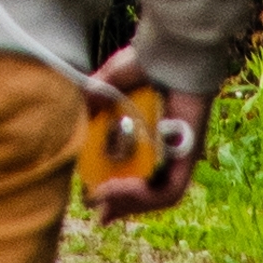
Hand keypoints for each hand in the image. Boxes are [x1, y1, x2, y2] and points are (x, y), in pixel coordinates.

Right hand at [79, 56, 208, 223]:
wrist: (171, 51)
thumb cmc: (146, 61)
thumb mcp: (111, 82)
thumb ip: (94, 99)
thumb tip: (74, 118)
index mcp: (150, 133)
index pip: (134, 171)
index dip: (114, 189)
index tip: (92, 197)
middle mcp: (167, 149)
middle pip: (145, 190)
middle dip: (119, 205)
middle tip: (97, 211)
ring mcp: (179, 156)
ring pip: (156, 196)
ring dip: (128, 203)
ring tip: (103, 199)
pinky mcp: (189, 159)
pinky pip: (169, 191)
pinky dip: (143, 196)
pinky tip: (117, 188)